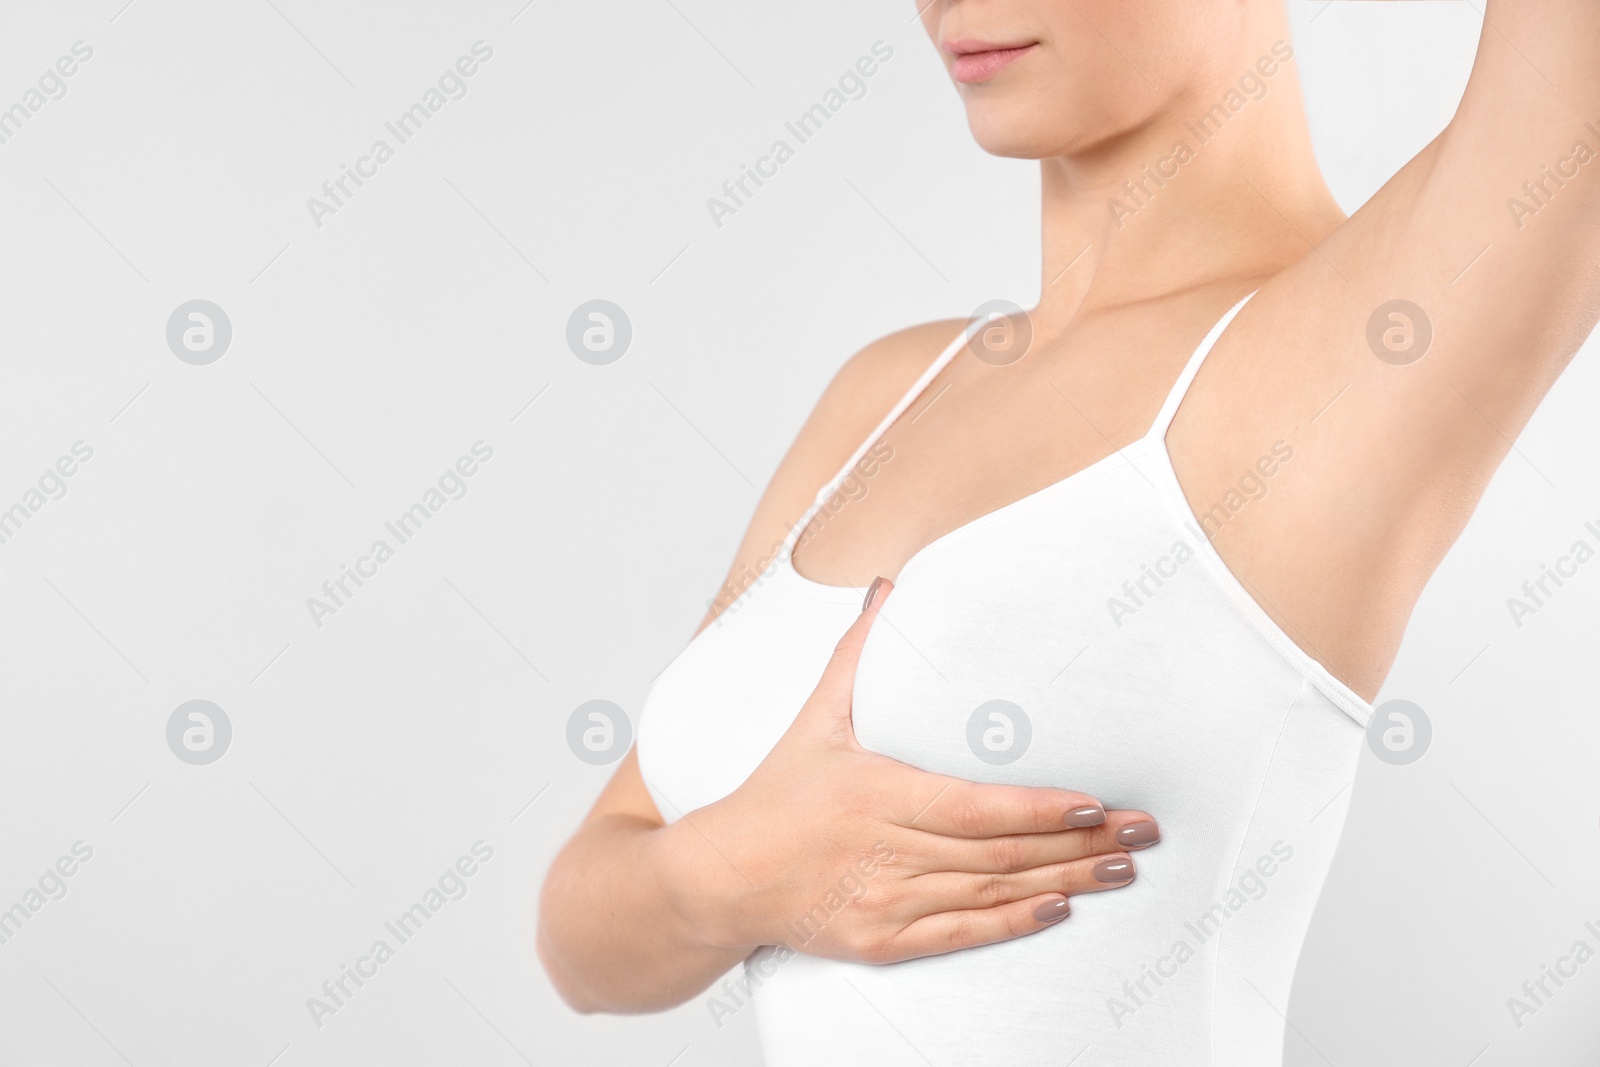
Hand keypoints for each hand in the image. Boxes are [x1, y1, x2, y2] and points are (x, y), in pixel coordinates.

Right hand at [668, 577, 1158, 964]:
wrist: (721, 877)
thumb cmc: (775, 792)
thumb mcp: (815, 719)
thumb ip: (856, 655)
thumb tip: (888, 585)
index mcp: (872, 794)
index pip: (972, 809)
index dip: (1037, 809)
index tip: (1092, 800)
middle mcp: (882, 852)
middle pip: (997, 854)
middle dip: (1075, 845)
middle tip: (1139, 833)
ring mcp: (882, 902)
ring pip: (988, 895)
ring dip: (1060, 884)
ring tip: (1118, 870)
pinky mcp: (878, 942)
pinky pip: (957, 936)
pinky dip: (1009, 925)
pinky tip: (1055, 911)